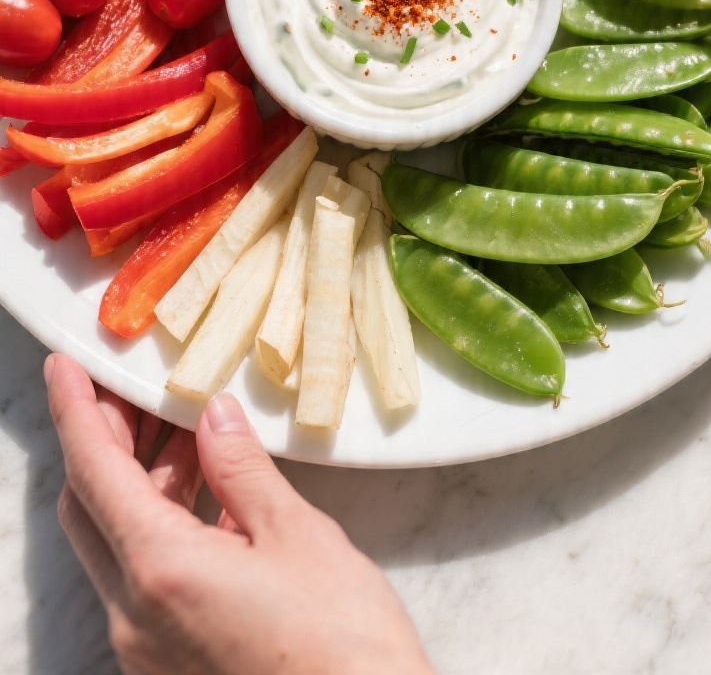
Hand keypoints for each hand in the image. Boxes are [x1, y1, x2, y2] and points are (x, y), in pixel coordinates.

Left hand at [45, 353, 431, 674]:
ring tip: (185, 426)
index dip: (75, 410)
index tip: (65, 366)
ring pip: (120, 541)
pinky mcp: (174, 662)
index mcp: (161, 573)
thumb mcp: (298, 537)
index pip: (94, 473)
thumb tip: (213, 418)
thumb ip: (243, 470)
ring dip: (142, 479)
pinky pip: (148, 577)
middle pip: (92, 508)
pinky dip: (166, 523)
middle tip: (131, 388)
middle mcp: (136, 616)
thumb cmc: (344, 648)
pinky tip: (211, 491)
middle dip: (105, 440)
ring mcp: (150, 646)